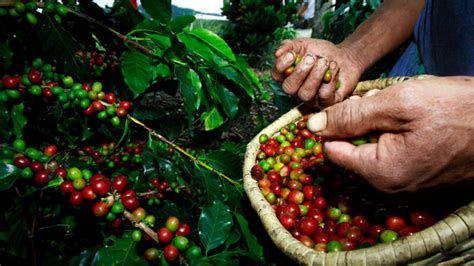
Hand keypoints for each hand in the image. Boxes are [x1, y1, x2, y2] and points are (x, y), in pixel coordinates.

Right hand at [271, 38, 362, 107]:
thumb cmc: (321, 52)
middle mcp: (296, 90)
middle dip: (300, 72)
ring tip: (325, 62)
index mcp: (287, 76)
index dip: (281, 66)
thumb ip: (289, 46)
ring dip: (316, 76)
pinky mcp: (327, 102)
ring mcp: (311, 98)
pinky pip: (324, 96)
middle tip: (312, 58)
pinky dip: (330, 80)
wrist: (344, 56)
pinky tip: (334, 68)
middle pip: (289, 89)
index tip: (292, 54)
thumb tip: (277, 53)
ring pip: (306, 94)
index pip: (276, 75)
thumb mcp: (303, 44)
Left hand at [306, 77, 473, 192]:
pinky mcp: (422, 179)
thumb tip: (313, 126)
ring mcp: (407, 186)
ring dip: (377, 127)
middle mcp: (389, 186)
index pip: (332, 151)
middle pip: (352, 151)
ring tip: (401, 109)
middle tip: (382, 103)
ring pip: (372, 152)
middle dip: (359, 124)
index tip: (353, 106)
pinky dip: (395, 137)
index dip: (335, 125)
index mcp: (379, 172)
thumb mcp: (398, 104)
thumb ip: (351, 116)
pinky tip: (413, 122)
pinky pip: (393, 157)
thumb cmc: (456, 110)